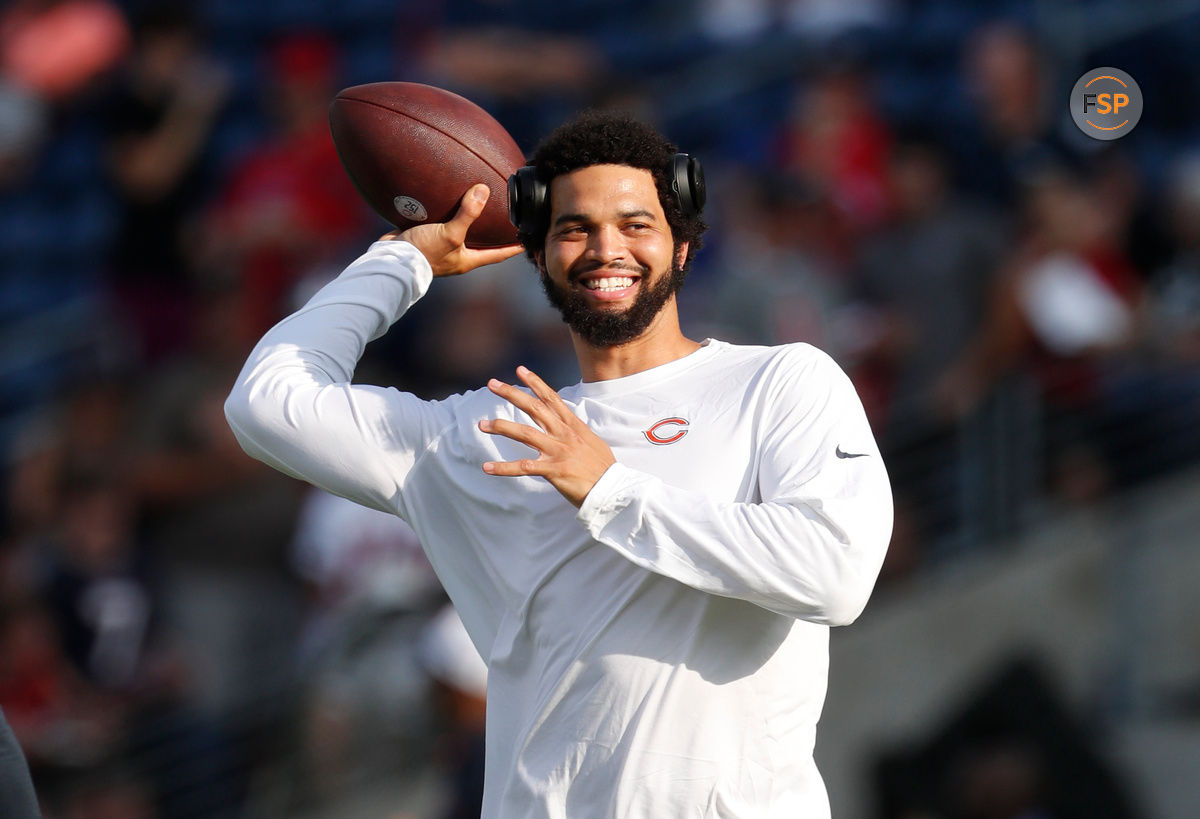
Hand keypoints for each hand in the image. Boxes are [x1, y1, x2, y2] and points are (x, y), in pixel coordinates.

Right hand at [382, 184, 521, 276]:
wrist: (391, 259)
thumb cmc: (423, 253)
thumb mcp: (450, 233)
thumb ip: (468, 213)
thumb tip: (484, 190)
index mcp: (467, 260)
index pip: (498, 254)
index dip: (513, 247)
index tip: (527, 240)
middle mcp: (456, 256)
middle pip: (481, 244)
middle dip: (492, 234)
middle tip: (505, 219)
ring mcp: (440, 248)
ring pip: (460, 233)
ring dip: (468, 221)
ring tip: (477, 204)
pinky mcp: (425, 239)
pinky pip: (440, 224)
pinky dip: (446, 214)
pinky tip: (446, 200)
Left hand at [479, 366, 615, 506]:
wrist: (614, 489)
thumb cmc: (603, 468)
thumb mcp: (592, 442)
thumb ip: (576, 432)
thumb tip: (568, 425)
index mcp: (573, 426)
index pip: (552, 398)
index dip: (536, 383)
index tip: (520, 370)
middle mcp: (564, 434)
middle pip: (534, 408)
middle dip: (512, 394)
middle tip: (492, 384)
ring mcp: (559, 451)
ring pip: (525, 433)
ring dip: (501, 427)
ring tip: (482, 425)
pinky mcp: (554, 470)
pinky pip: (523, 467)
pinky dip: (503, 468)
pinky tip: (487, 467)